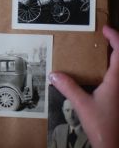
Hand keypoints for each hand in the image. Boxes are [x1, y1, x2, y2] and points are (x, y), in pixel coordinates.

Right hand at [49, 25, 118, 147]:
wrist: (114, 145)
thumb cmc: (103, 126)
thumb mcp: (82, 105)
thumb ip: (68, 88)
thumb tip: (54, 74)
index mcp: (117, 80)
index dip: (115, 38)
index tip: (105, 29)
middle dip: (116, 46)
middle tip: (104, 39)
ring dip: (115, 60)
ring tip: (103, 54)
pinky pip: (117, 79)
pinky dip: (112, 71)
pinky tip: (101, 76)